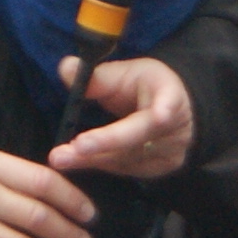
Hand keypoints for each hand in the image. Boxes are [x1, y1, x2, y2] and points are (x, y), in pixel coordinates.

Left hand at [53, 55, 197, 180]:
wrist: (169, 105)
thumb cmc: (143, 85)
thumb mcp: (123, 73)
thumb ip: (96, 76)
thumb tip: (66, 67)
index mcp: (171, 96)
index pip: (161, 110)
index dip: (157, 115)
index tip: (152, 118)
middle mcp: (176, 128)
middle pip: (136, 141)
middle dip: (101, 145)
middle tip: (66, 152)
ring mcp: (171, 152)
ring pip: (127, 160)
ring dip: (91, 159)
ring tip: (61, 157)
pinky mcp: (161, 168)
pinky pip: (126, 170)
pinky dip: (99, 164)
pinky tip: (77, 160)